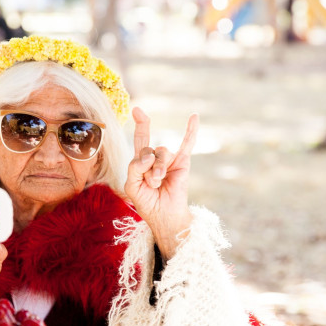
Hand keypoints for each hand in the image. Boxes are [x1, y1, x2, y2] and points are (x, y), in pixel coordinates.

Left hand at [124, 107, 197, 257]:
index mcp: (142, 161)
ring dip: (157, 170)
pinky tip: (194, 116)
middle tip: (150, 182)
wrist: (165, 216)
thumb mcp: (132, 185)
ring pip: (161, 152)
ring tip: (158, 183)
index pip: (141, 139)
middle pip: (147, 149)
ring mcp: (170, 159)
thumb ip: (134, 167)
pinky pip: (187, 143)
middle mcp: (156, 157)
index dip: (140, 124)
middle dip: (145, 166)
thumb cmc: (147, 202)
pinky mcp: (183, 162)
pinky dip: (190, 130)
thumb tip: (149, 155)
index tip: (137, 109)